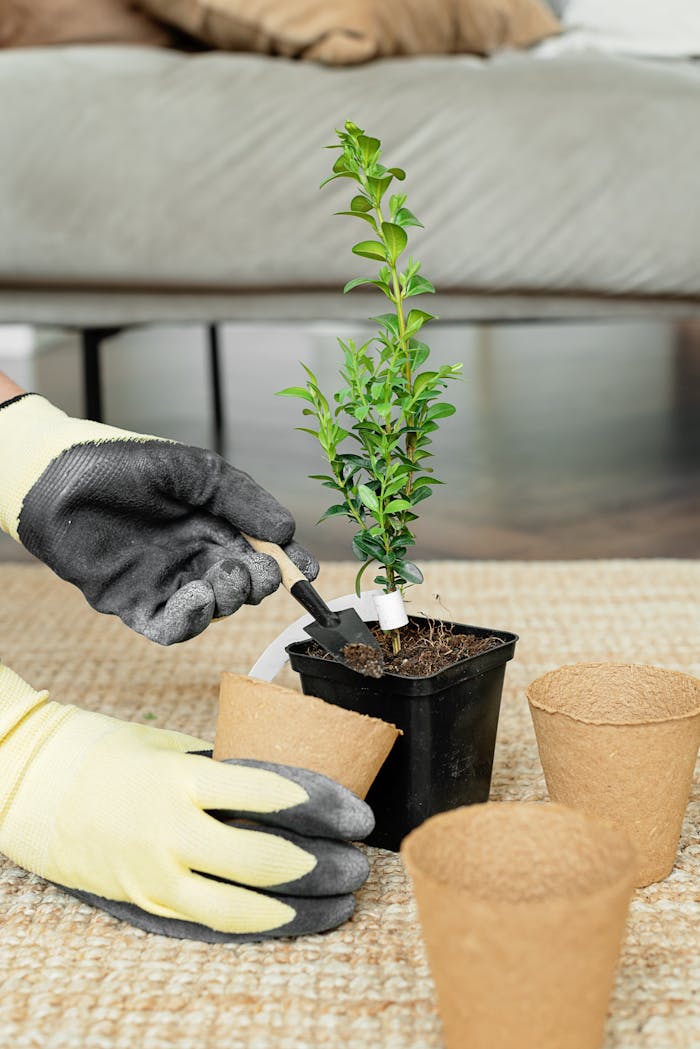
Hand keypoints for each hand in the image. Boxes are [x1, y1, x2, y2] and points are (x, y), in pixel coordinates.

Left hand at [0, 394, 317, 643]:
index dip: (288, 565)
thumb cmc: (124, 463)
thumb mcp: (197, 471)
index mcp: (214, 525)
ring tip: (226, 579)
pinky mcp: (134, 604)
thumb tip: (289, 530)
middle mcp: (194, 557)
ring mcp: (165, 582)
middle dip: (259, 583)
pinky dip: (191, 621)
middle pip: (242, 585)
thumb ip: (243, 499)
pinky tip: (197, 599)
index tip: (305, 572)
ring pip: (213, 609)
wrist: (59, 476)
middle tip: (258, 571)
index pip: (262, 552)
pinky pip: (170, 626)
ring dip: (229, 601)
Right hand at [0, 663, 372, 941]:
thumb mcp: (164, 745)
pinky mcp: (146, 902)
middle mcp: (172, 833)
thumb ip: (218, 767)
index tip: (355, 812)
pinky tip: (290, 920)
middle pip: (267, 861)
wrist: (27, 788)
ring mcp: (157, 875)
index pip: (269, 795)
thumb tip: (275, 781)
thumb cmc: (98, 752)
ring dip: (300, 910)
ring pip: (243, 908)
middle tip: (357, 862)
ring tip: (339, 903)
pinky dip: (257, 924)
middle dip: (324, 866)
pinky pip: (210, 922)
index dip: (322, 805)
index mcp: (180, 780)